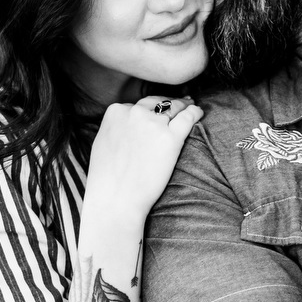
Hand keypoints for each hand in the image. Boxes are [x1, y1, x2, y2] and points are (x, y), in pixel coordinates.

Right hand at [86, 96, 203, 219]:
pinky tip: (198, 113)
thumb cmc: (107, 179)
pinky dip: (195, 113)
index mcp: (116, 112)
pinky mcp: (171, 138)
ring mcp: (154, 124)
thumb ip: (117, 128)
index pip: (138, 105)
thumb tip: (126, 125)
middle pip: (158, 103)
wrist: (116, 199)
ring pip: (174, 107)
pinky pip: (188, 117)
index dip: (150, 110)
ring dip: (183, 106)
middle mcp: (134, 113)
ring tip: (191, 107)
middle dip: (169, 104)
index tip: (158, 113)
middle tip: (180, 104)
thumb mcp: (103, 142)